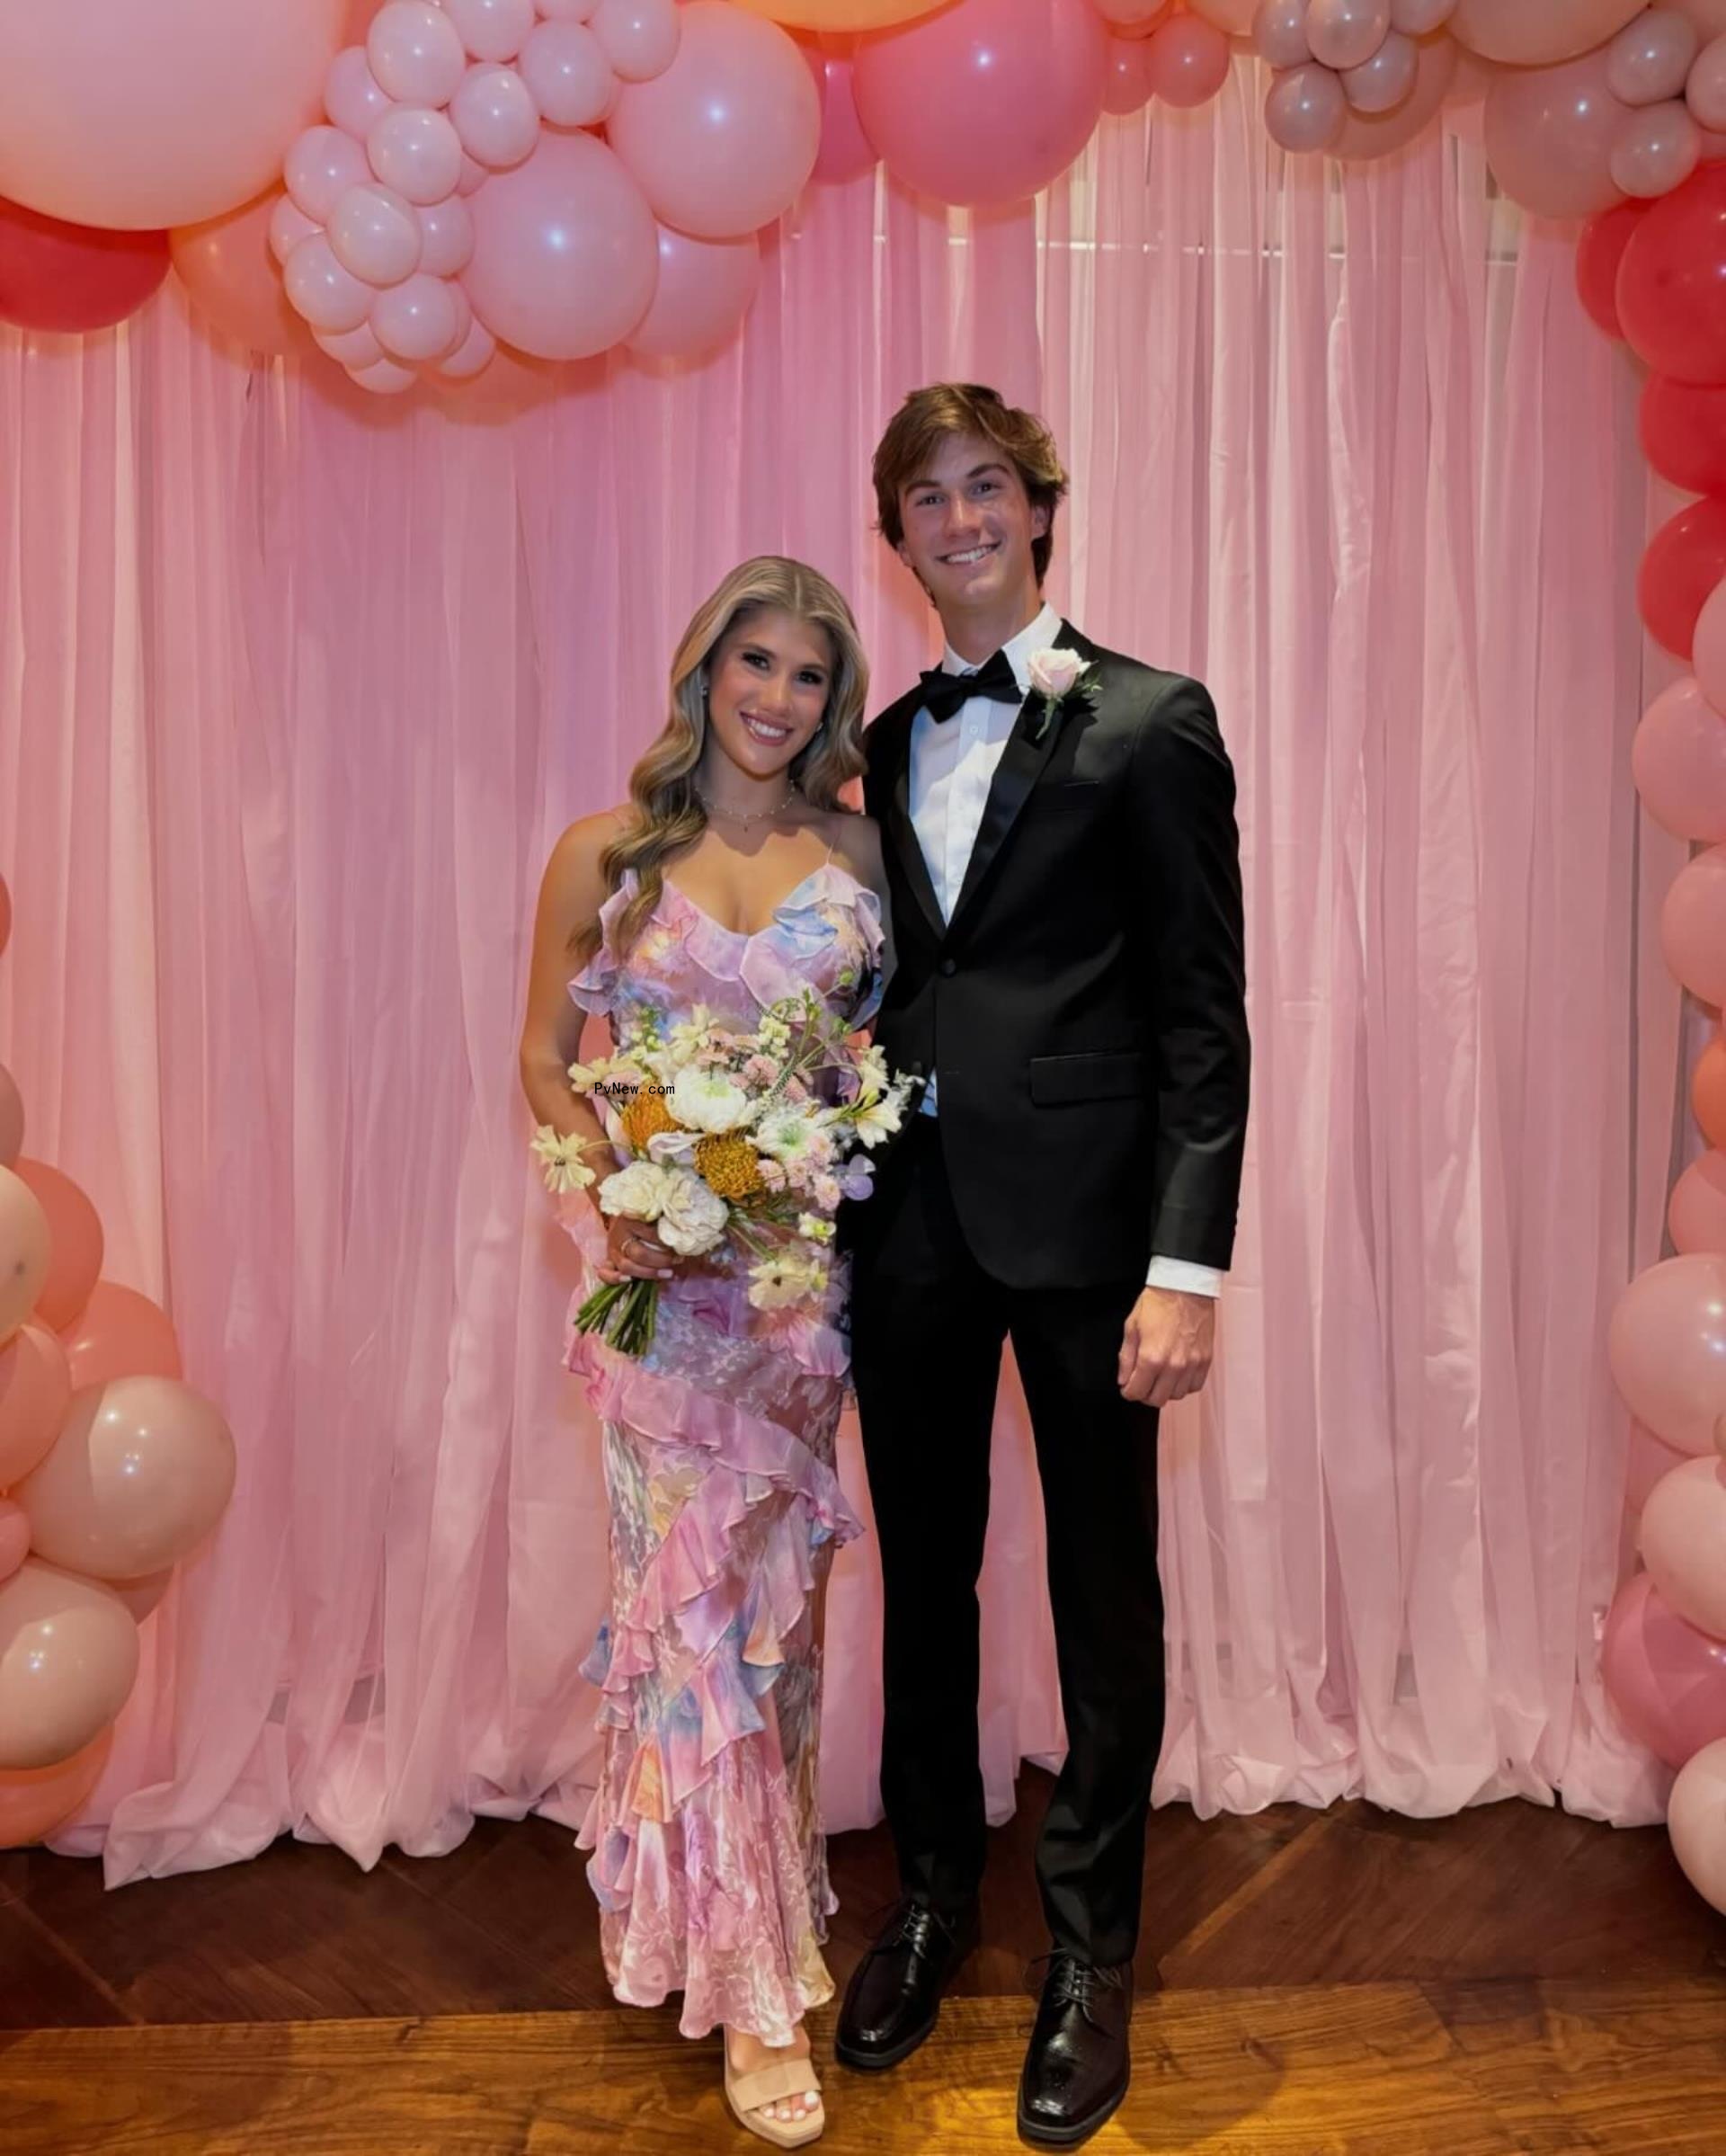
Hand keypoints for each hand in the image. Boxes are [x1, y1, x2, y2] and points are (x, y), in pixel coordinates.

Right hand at [595, 1213, 677, 1284]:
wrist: (621, 1212)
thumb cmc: (643, 1215)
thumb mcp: (653, 1215)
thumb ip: (665, 1225)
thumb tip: (684, 1239)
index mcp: (631, 1220)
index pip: (651, 1235)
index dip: (668, 1244)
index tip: (682, 1247)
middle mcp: (619, 1235)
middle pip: (640, 1254)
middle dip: (661, 1261)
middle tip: (678, 1260)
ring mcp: (612, 1249)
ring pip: (627, 1266)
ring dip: (649, 1273)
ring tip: (668, 1274)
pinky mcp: (608, 1259)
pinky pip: (605, 1273)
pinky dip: (615, 1279)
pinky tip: (629, 1281)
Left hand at [1117, 1287, 1214, 1406]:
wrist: (1185, 1287)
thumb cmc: (1158, 1302)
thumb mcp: (1131, 1327)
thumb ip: (1126, 1357)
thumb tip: (1123, 1379)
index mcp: (1151, 1358)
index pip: (1136, 1392)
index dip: (1128, 1391)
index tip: (1128, 1386)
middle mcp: (1173, 1366)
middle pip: (1156, 1400)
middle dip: (1144, 1394)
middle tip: (1142, 1382)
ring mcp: (1192, 1365)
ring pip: (1176, 1396)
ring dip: (1165, 1390)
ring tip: (1160, 1376)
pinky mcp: (1205, 1360)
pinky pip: (1195, 1386)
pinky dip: (1184, 1385)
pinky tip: (1176, 1374)